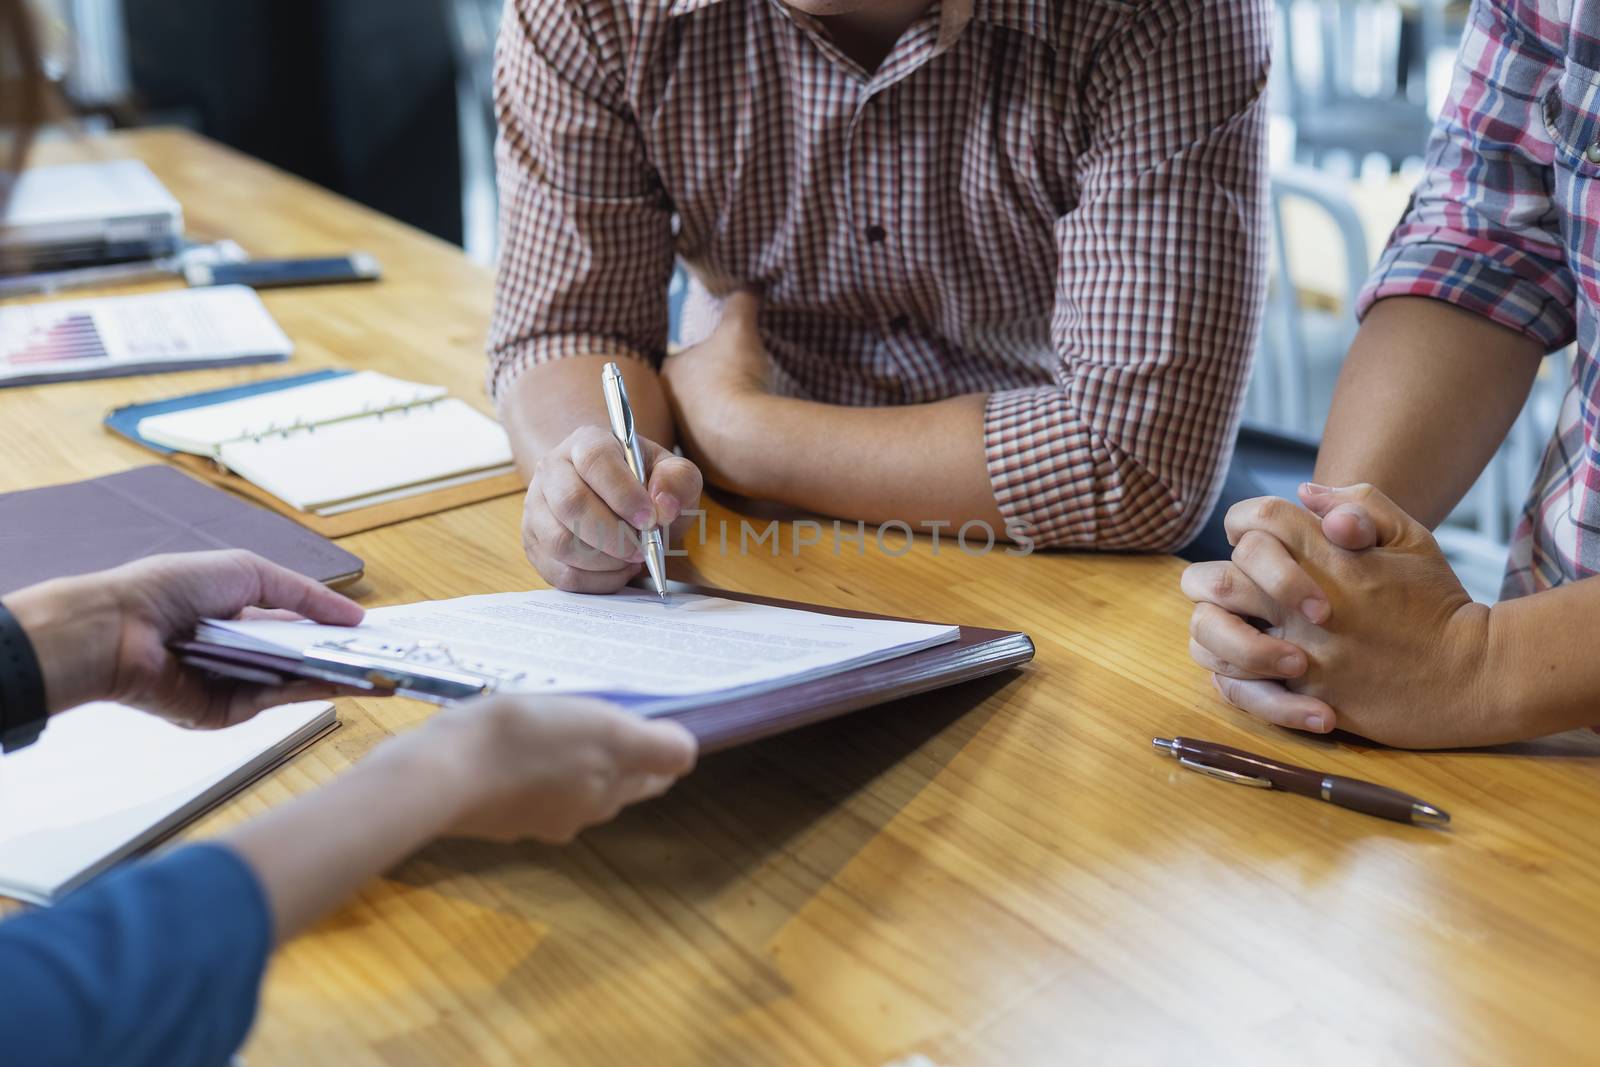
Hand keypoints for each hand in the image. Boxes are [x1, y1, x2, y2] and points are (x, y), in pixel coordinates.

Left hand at [3, 550, 364, 728]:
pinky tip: (345, 682)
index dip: (333, 626)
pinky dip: (311, 691)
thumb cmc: (171, 589)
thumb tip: (353, 614)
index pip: (297, 624)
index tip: (370, 631)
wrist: (119, 629)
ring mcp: (233, 683)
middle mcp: (239, 651)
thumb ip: (303, 595)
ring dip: (337, 675)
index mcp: (238, 615)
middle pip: (302, 657)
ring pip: (295, 682)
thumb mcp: (248, 572)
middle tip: (388, 655)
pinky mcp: (225, 712)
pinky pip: (275, 700)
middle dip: (342, 655)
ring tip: (382, 671)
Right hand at [413, 695, 697, 842]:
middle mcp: (584, 812)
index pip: (659, 771)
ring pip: (576, 782)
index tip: (642, 711)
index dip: (657, 741)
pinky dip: (535, 767)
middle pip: (619, 779)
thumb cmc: (527, 741)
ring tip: (554, 719)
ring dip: (574, 756)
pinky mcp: (501, 816)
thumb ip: (653, 747)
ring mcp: (539, 818)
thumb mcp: (604, 730)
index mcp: (612, 790)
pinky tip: (515, 742)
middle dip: (619, 749)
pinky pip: (533, 786)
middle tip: (600, 708)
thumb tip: (685, 754)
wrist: (440, 773)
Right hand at [522, 421, 702, 593]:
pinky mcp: (535, 544)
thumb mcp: (673, 475)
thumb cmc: (646, 487)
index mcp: (586, 443)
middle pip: (570, 503)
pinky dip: (596, 581)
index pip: (594, 460)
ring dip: (604, 561)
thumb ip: (678, 481)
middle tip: (642, 549)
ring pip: (560, 542)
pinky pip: (561, 573)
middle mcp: (552, 470)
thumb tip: (663, 506)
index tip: (649, 519)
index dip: (623, 493)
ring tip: (631, 559)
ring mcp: (537, 508)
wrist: (619, 503)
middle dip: (613, 535)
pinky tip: (616, 570)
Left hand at [659, 291, 773, 486]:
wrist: (743, 433)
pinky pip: (717, 448)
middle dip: (709, 392)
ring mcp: (685, 437)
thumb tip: (749, 286)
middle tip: (736, 388)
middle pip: (688, 396)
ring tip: (747, 414)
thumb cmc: (733, 377)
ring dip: (720, 419)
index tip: (725, 360)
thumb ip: (741, 304)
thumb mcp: (740, 329)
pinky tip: (750, 437)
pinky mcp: (704, 463)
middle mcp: (670, 407)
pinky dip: (731, 442)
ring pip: (700, 424)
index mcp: (671, 372)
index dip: (704, 359)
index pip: (680, 362)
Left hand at [1189, 485, 1496, 747]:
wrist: (1473, 677)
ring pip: (1212, 634)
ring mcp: (1299, 652)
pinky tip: (1255, 669)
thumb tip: (1305, 491)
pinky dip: (1231, 677)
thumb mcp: (1412, 538)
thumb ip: (1360, 504)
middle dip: (1219, 579)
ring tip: (1245, 631)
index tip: (1262, 542)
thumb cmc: (1438, 604)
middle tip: (1244, 593)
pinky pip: (1234, 686)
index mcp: (1327, 557)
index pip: (1255, 519)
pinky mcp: (1302, 697)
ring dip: (1218, 629)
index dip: (1247, 523)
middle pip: (1217, 578)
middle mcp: (1302, 604)